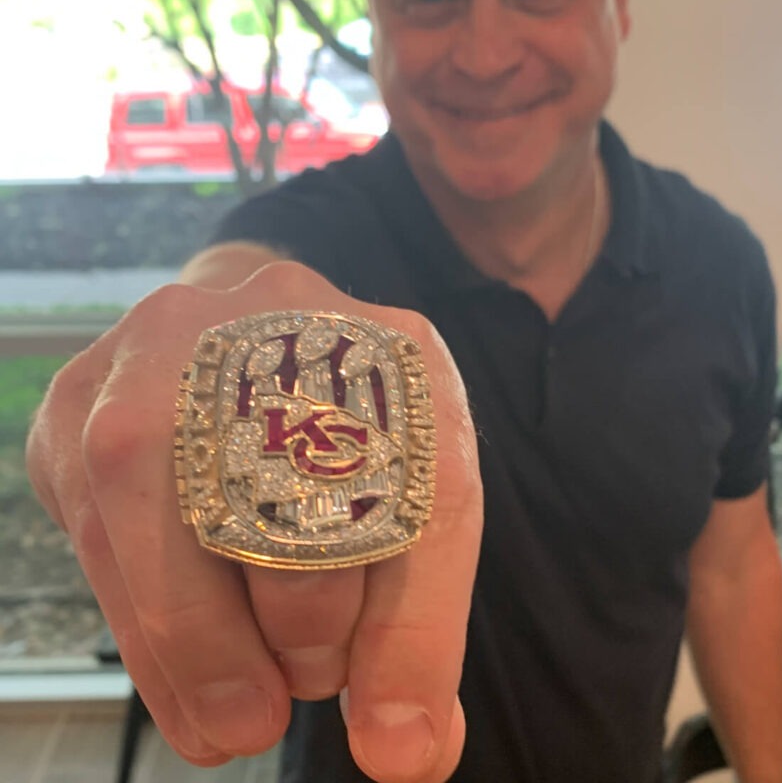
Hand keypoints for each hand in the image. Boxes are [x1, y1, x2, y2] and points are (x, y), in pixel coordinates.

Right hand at [27, 261, 482, 781]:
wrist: (242, 334)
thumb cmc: (340, 430)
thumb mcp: (410, 501)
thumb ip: (420, 625)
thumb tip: (408, 753)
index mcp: (391, 346)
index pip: (426, 497)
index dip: (407, 631)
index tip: (386, 722)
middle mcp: (272, 320)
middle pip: (291, 506)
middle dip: (305, 634)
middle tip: (308, 677)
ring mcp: (161, 353)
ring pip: (179, 527)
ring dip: (215, 655)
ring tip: (245, 713)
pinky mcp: (78, 407)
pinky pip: (102, 542)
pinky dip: (152, 644)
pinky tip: (190, 688)